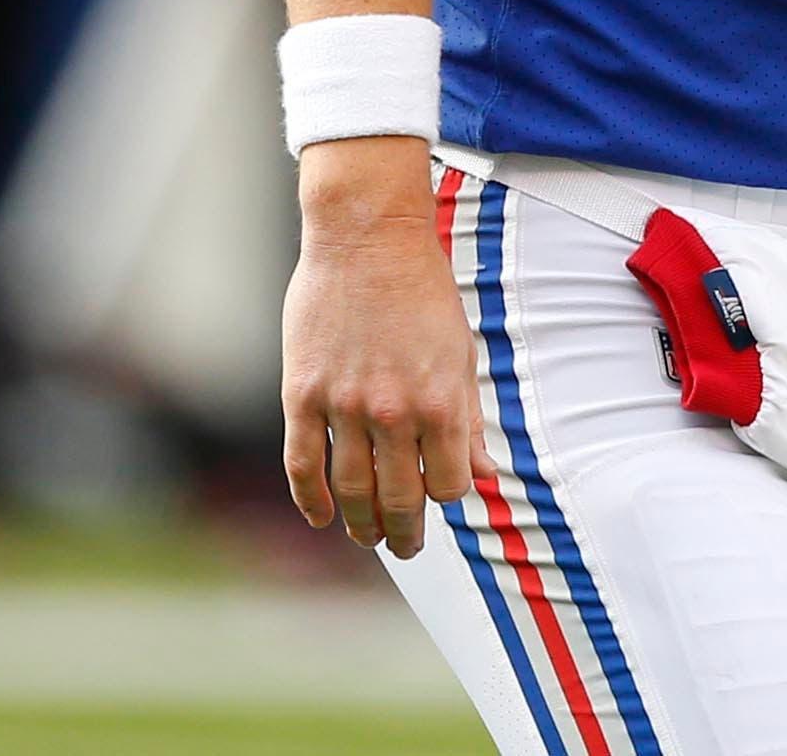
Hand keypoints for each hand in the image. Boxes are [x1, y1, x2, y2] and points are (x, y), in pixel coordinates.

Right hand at [280, 138, 489, 558]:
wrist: (368, 239)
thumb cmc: (423, 294)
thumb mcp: (461, 353)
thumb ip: (468, 419)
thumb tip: (484, 476)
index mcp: (441, 400)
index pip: (445, 485)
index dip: (443, 499)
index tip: (438, 501)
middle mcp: (393, 410)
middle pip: (398, 499)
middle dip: (403, 533)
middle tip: (403, 547)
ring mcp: (343, 405)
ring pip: (349, 491)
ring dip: (359, 524)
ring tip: (366, 537)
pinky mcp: (302, 394)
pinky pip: (302, 465)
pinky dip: (311, 500)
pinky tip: (321, 516)